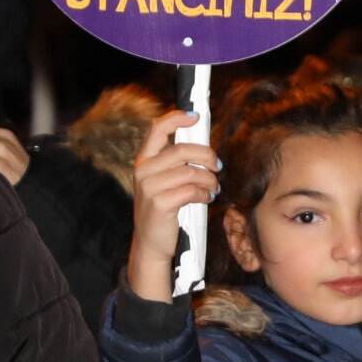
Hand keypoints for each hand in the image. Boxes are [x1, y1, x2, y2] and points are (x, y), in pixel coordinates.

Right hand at [125, 107, 219, 302]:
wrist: (150, 244)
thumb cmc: (162, 211)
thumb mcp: (162, 183)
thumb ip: (175, 164)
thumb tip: (203, 149)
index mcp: (144, 161)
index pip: (157, 129)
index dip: (177, 118)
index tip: (196, 117)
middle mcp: (143, 171)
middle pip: (182, 150)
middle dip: (206, 155)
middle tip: (217, 165)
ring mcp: (150, 187)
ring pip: (190, 172)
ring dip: (209, 179)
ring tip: (214, 188)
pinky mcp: (160, 204)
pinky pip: (191, 190)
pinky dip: (204, 194)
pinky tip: (206, 199)